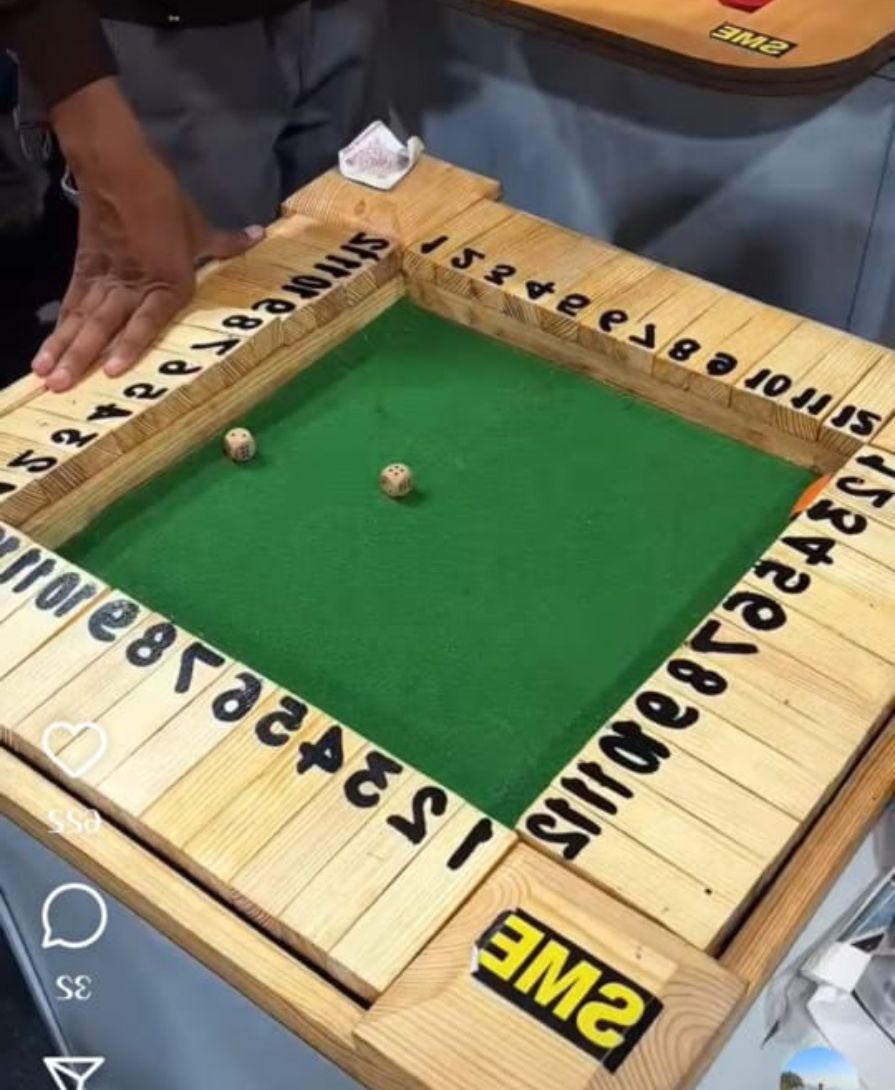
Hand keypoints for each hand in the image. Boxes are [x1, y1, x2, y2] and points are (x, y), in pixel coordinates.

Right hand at [34, 78, 262, 392]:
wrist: (117, 168)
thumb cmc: (164, 199)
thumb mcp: (198, 225)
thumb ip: (225, 243)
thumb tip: (258, 236)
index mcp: (167, 280)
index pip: (149, 319)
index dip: (129, 344)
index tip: (111, 370)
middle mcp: (132, 285)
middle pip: (103, 325)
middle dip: (81, 356)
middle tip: (61, 385)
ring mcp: (105, 278)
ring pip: (82, 318)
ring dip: (63, 348)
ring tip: (46, 376)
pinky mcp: (84, 268)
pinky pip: (71, 302)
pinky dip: (59, 326)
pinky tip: (46, 350)